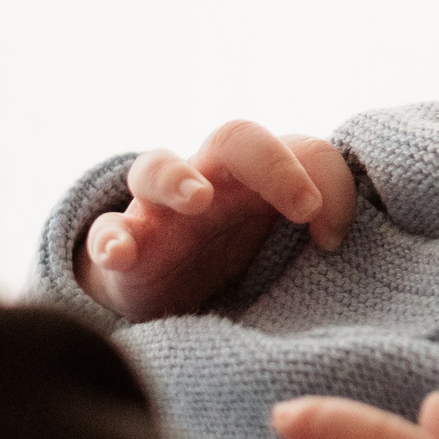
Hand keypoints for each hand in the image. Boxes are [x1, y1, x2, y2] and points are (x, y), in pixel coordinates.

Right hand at [77, 121, 358, 321]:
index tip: (332, 239)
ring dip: (176, 177)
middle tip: (302, 205)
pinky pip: (104, 231)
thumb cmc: (241, 258)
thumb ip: (318, 227)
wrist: (171, 300)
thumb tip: (334, 238)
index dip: (329, 182)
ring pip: (155, 168)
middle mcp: (211, 182)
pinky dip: (109, 238)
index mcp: (260, 178)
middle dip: (270, 162)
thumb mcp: (286, 245)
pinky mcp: (125, 250)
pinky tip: (120, 254)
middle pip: (234, 138)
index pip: (302, 149)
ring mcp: (161, 212)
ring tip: (198, 199)